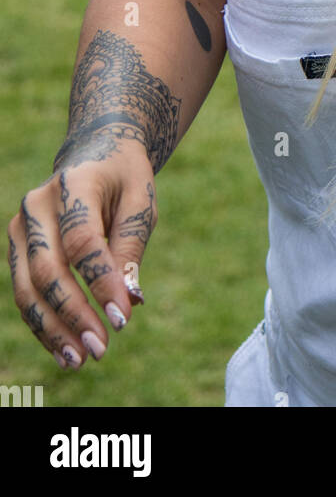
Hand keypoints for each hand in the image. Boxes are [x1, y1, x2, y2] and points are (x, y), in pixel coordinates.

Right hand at [7, 135, 155, 369]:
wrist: (95, 152)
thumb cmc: (125, 178)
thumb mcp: (141, 203)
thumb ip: (131, 247)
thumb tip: (128, 300)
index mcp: (74, 183)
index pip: (83, 241)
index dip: (100, 282)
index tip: (122, 319)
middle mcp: (38, 204)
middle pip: (48, 269)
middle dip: (73, 314)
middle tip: (101, 349)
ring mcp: (22, 226)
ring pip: (28, 287)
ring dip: (53, 329)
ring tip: (80, 360)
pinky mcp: (18, 246)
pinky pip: (25, 291)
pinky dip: (43, 323)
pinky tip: (64, 349)